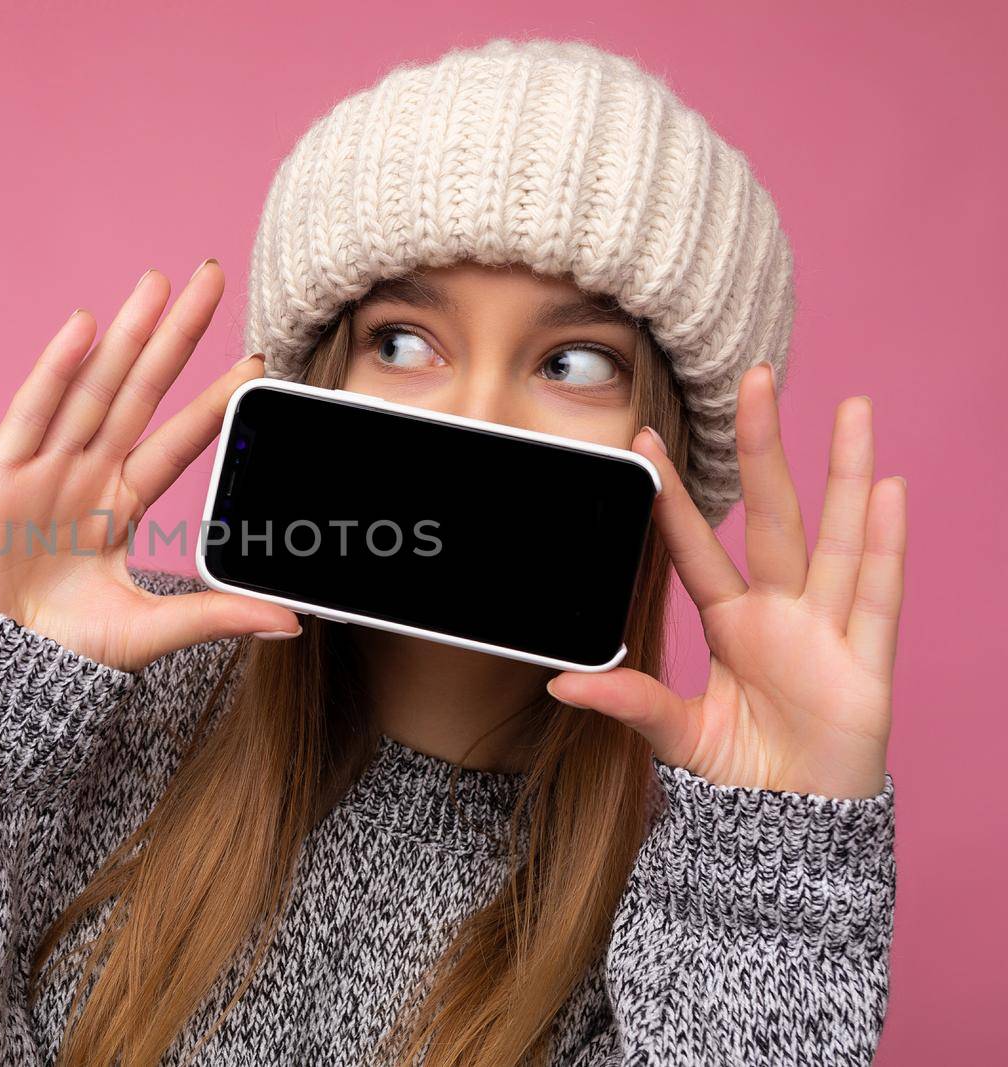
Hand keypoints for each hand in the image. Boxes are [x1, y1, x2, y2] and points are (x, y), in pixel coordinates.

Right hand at [0, 261, 300, 672]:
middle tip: (211, 278)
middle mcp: (85, 476)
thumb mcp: (149, 629)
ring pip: (93, 388)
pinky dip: (56, 370)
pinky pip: (32, 414)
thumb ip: (216, 615)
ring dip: (125, 335)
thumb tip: (290, 622)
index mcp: (120, 506)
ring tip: (156, 282)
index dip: (214, 399)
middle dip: (174, 336)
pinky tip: (85, 328)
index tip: (256, 359)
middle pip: (140, 392)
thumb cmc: (61, 654)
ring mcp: (41, 470)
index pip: (180, 439)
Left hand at [545, 364, 906, 798]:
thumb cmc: (741, 777)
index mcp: (732, 625)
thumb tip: (562, 682)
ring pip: (837, 538)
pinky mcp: (866, 665)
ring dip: (846, 473)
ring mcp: (827, 633)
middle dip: (763, 450)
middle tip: (754, 379)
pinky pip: (876, 596)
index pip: (699, 547)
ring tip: (851, 409)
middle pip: (774, 517)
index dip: (675, 498)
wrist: (792, 833)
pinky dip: (883, 545)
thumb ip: (630, 703)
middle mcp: (782, 615)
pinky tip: (888, 491)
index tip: (646, 441)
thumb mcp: (677, 735)